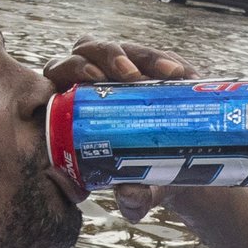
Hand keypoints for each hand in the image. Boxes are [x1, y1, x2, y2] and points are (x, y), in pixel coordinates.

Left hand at [43, 38, 199, 222]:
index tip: (95, 78)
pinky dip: (173, 64)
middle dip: (110, 55)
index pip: (59, 72)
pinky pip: (160, 58)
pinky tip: (187, 76)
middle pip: (90, 49)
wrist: (175, 171)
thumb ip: (133, 199)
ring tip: (171, 75)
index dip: (72, 68)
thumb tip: (131, 196)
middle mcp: (96, 80)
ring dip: (148, 58)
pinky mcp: (155, 69)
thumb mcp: (139, 194)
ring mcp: (126, 71)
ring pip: (128, 49)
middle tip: (132, 75)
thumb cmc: (141, 181)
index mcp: (73, 105)